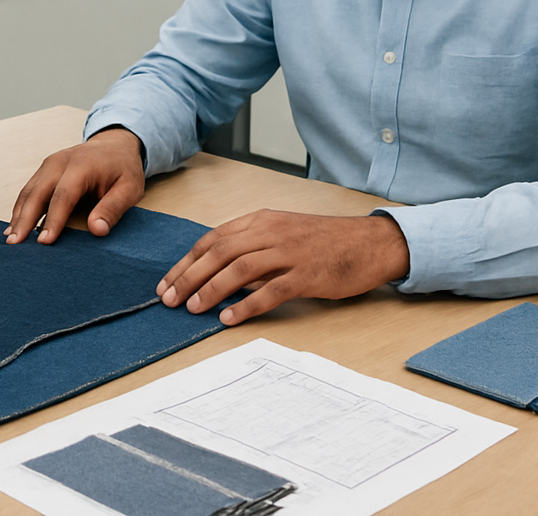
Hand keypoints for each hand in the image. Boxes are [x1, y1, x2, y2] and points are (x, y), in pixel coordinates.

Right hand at [6, 127, 145, 244]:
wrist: (114, 145)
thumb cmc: (123, 169)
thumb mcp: (129, 189)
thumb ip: (113, 209)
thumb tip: (97, 230)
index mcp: (82, 165)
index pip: (63, 195)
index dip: (53, 220)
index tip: (44, 241)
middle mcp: (60, 162)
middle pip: (38, 192)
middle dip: (25, 219)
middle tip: (14, 244)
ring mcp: (49, 165)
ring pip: (29, 192)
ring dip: (18, 215)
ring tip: (10, 239)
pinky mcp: (44, 171)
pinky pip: (29, 190)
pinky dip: (20, 208)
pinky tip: (14, 226)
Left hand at [158, 210, 409, 323]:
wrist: (370, 243)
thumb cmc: (324, 241)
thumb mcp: (282, 233)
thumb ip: (251, 246)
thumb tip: (216, 272)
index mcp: (261, 220)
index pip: (212, 239)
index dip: (186, 261)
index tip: (167, 282)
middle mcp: (271, 232)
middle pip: (220, 252)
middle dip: (189, 276)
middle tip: (169, 299)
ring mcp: (290, 252)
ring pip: (240, 268)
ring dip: (212, 289)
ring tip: (193, 309)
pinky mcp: (308, 274)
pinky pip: (271, 290)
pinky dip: (246, 305)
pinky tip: (229, 318)